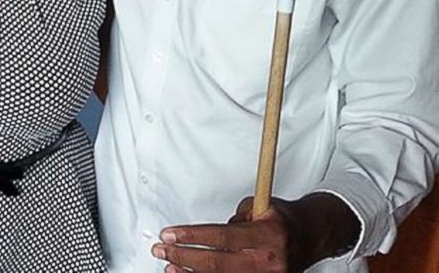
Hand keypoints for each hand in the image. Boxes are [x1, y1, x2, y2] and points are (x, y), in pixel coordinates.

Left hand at [151, 193, 358, 272]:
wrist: (311, 236)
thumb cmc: (282, 219)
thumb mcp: (259, 206)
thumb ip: (233, 220)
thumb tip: (203, 234)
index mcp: (267, 235)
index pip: (222, 237)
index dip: (192, 237)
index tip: (169, 234)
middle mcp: (269, 260)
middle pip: (218, 263)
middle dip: (184, 256)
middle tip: (160, 249)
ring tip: (169, 267)